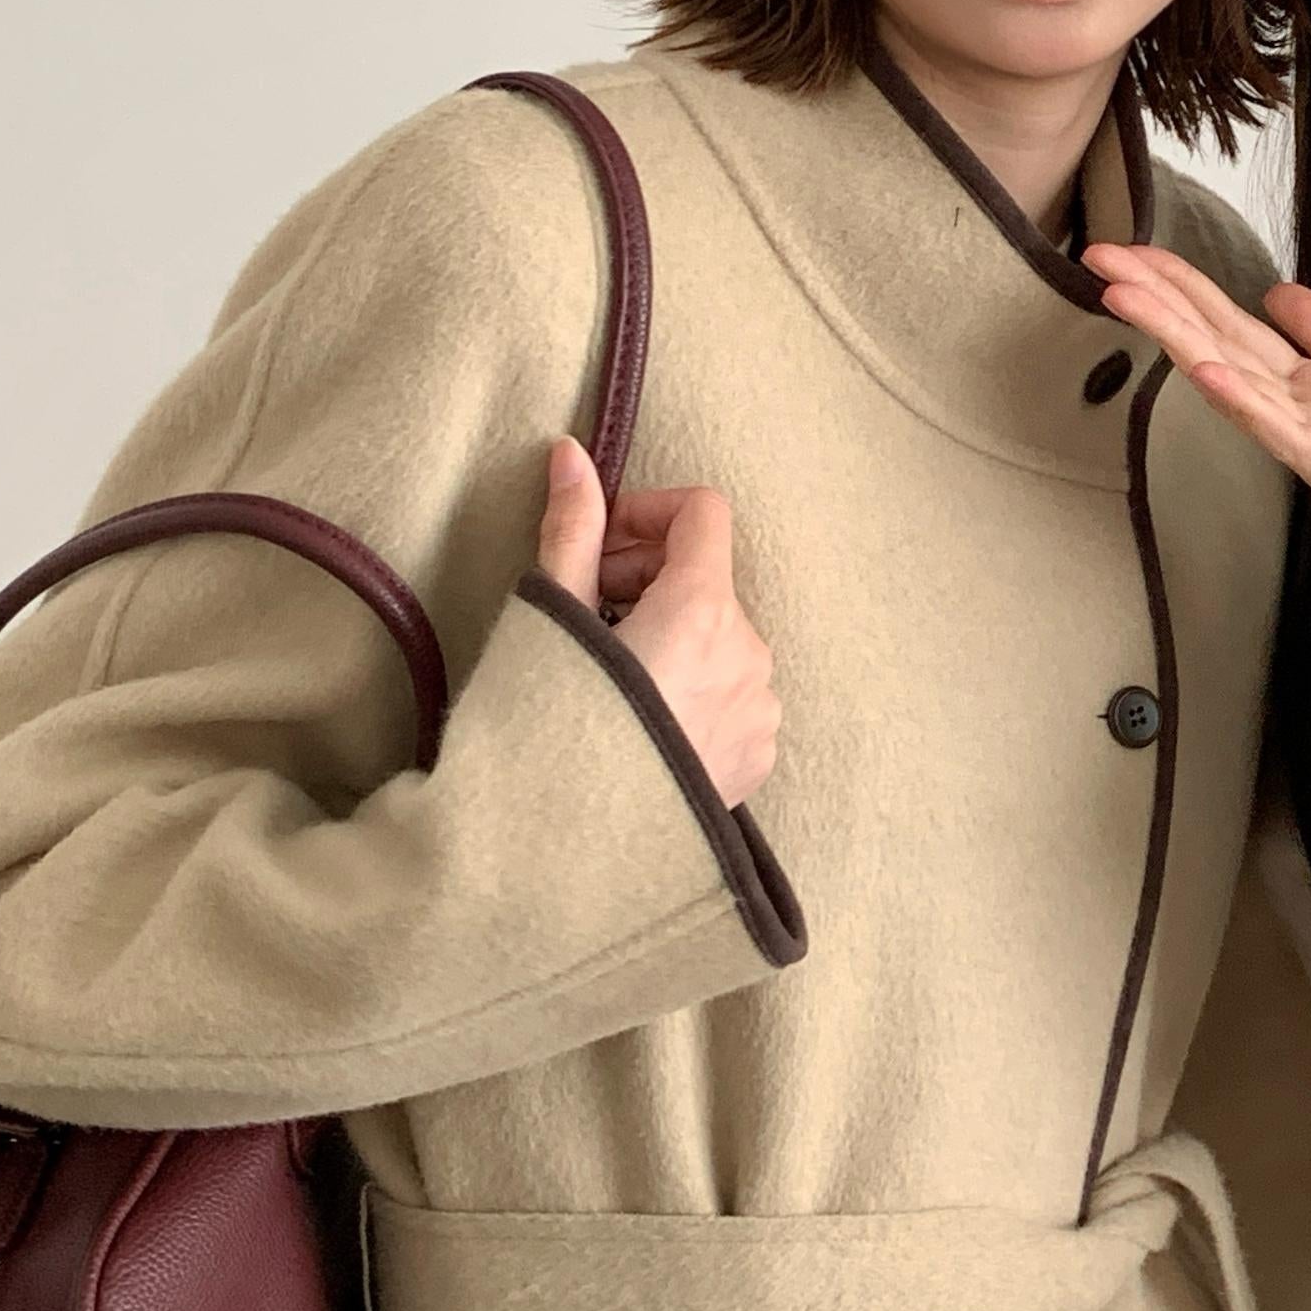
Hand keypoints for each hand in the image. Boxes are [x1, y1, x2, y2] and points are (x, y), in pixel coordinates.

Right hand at [535, 438, 781, 805]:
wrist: (564, 859)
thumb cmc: (549, 733)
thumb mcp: (552, 622)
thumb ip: (572, 531)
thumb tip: (571, 451)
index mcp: (703, 611)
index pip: (705, 512)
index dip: (648, 511)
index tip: (600, 541)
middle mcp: (749, 655)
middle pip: (709, 577)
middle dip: (646, 576)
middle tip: (585, 608)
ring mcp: (761, 710)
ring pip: (721, 637)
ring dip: (669, 632)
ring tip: (605, 674)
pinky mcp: (758, 757)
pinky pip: (733, 694)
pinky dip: (691, 686)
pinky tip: (636, 720)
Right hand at [1081, 245, 1310, 731]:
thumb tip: (1278, 292)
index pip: (1238, 329)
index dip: (1186, 287)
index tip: (1130, 248)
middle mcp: (1309, 422)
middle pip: (1224, 347)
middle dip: (1164, 301)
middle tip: (1101, 255)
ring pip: (1242, 385)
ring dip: (1184, 339)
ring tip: (1129, 297)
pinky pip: (1294, 439)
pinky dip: (1249, 406)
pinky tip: (1209, 372)